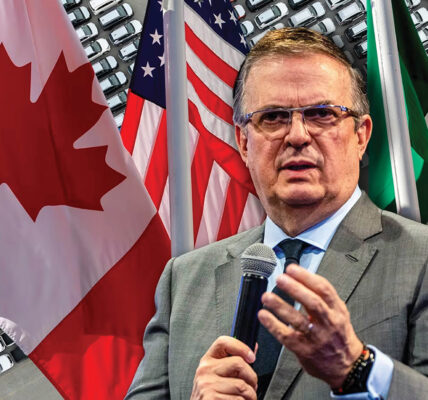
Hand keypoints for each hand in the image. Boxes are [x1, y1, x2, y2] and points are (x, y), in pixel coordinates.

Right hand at [191, 336, 257, 399]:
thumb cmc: (213, 395)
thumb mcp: (220, 375)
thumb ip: (235, 362)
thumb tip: (253, 348)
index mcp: (208, 360)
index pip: (223, 342)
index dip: (241, 347)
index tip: (251, 357)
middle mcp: (205, 370)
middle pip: (239, 363)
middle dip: (252, 378)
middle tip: (252, 386)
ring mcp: (207, 385)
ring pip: (242, 386)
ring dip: (250, 396)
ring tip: (244, 398)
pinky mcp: (211, 399)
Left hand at [258, 264, 362, 388]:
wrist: (347, 366)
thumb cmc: (339, 335)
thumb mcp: (338, 312)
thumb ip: (322, 296)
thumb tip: (300, 276)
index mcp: (337, 310)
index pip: (324, 289)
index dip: (307, 277)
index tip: (292, 269)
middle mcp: (329, 323)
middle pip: (312, 303)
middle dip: (295, 289)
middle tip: (280, 279)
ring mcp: (316, 337)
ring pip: (298, 320)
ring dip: (280, 306)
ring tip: (267, 297)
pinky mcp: (304, 350)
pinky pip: (286, 336)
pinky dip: (273, 325)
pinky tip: (264, 316)